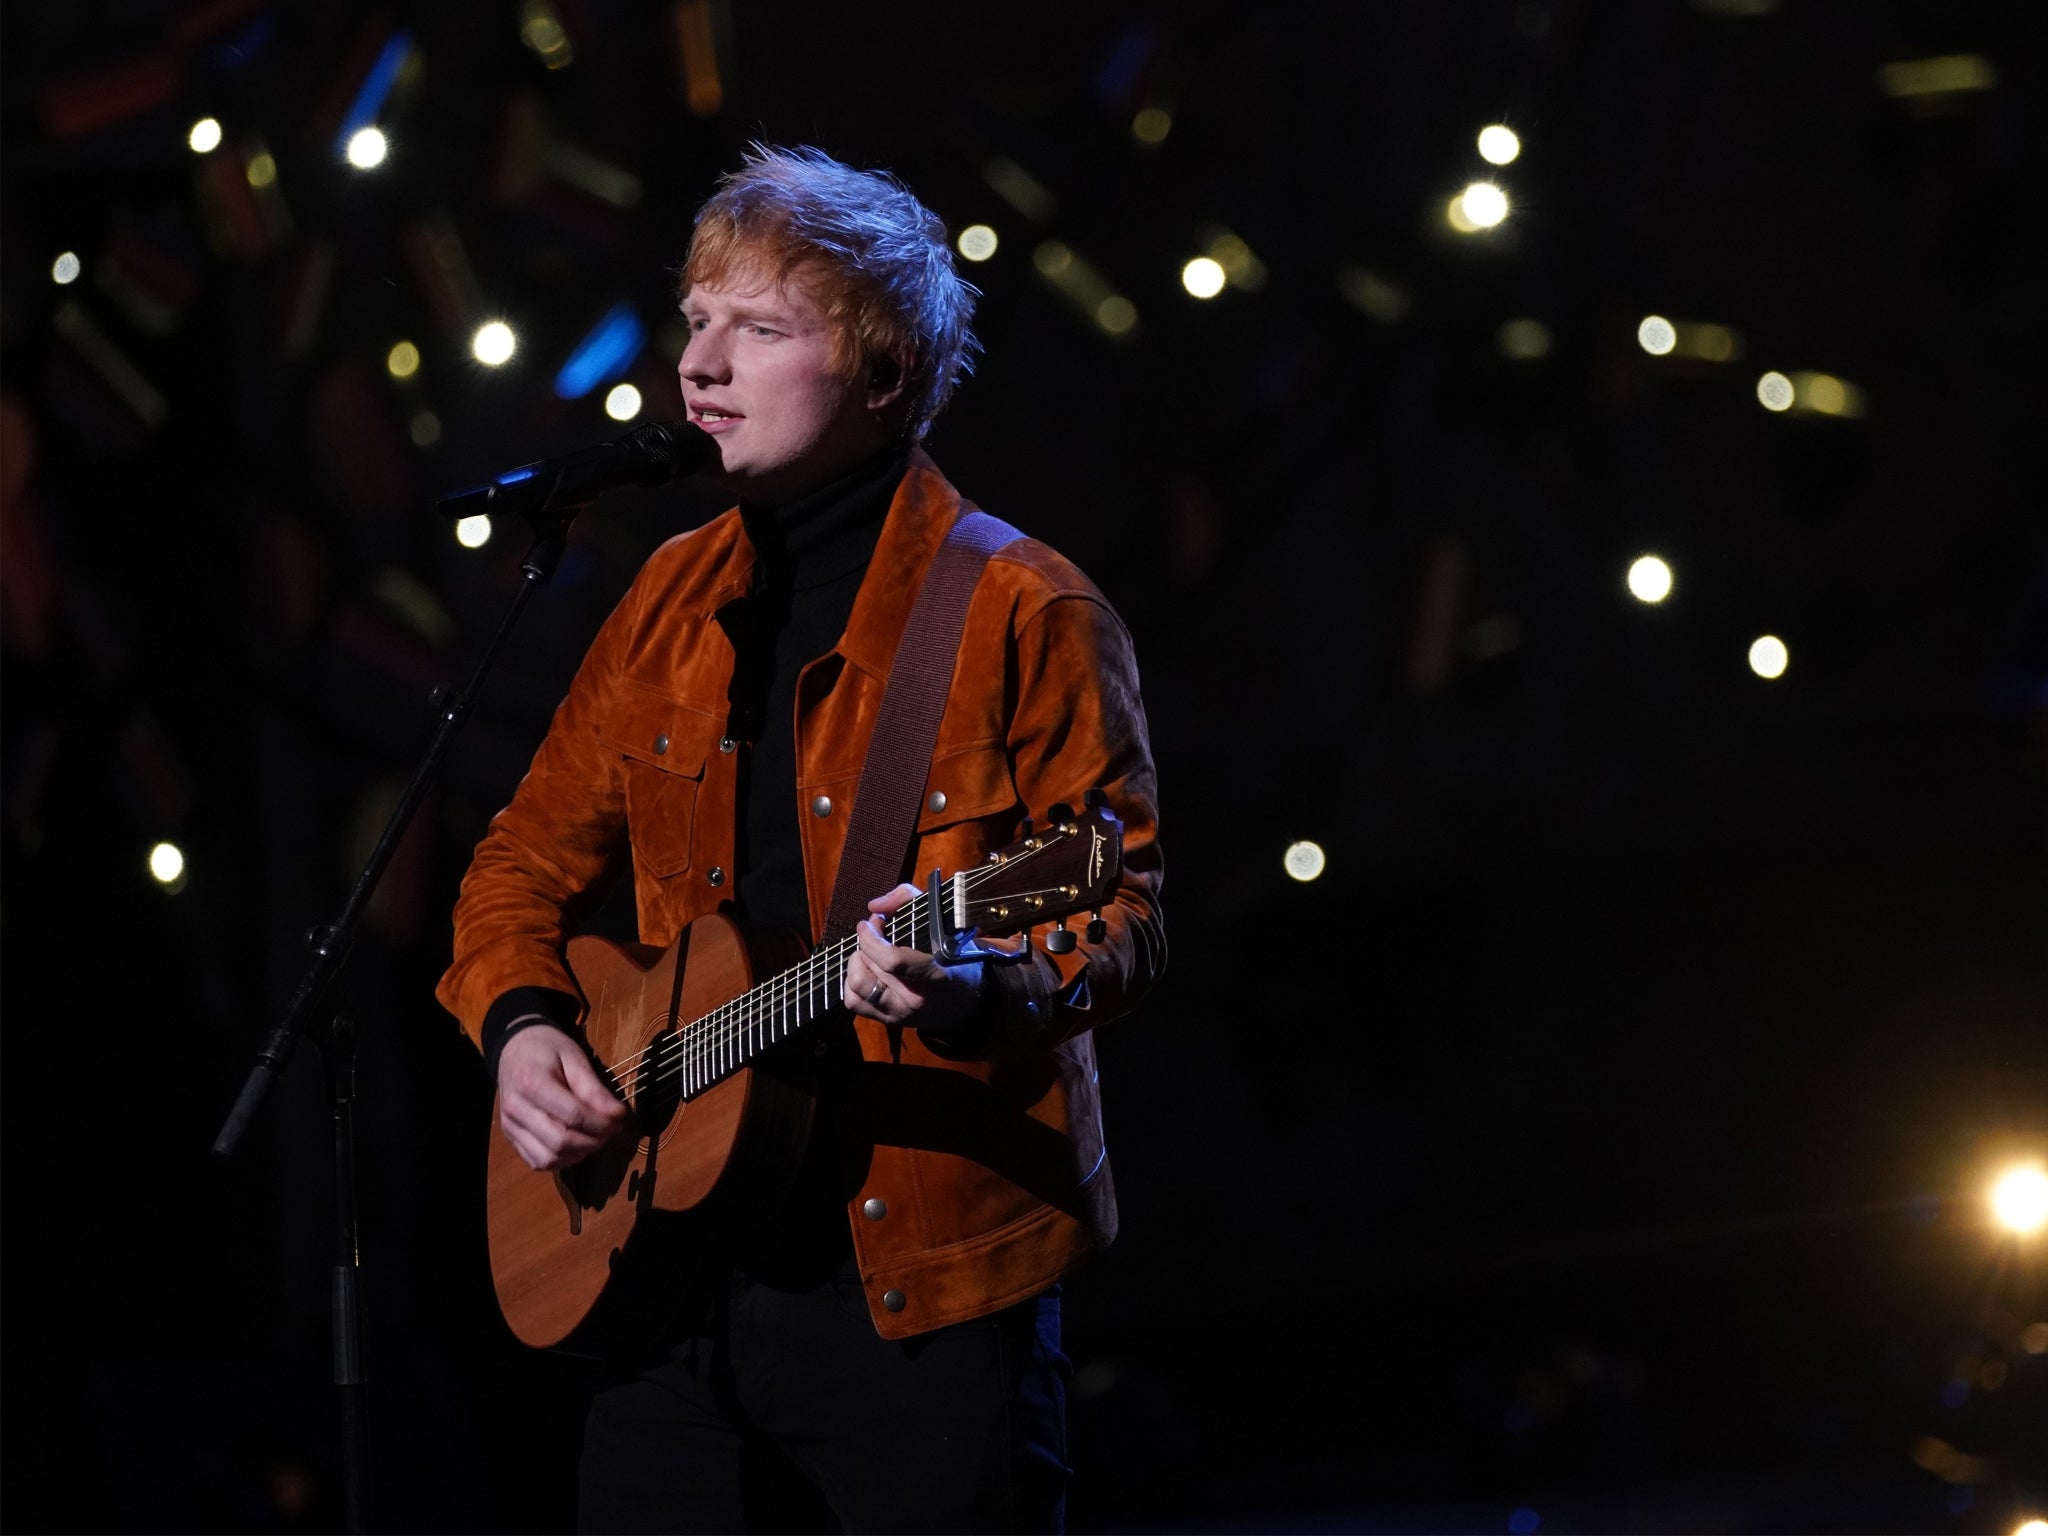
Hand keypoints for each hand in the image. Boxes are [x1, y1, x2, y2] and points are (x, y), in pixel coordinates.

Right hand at [495, 1025, 630, 1170]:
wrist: (515, 1048)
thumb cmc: (548, 1049)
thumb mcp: (574, 1058)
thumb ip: (593, 1088)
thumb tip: (617, 1114)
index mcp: (532, 1083)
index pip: (572, 1115)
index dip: (601, 1122)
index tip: (621, 1118)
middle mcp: (516, 1109)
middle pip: (560, 1141)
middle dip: (593, 1141)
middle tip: (612, 1130)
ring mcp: (510, 1127)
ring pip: (548, 1158)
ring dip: (579, 1154)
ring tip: (596, 1137)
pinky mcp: (511, 1138)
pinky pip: (537, 1161)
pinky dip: (562, 1160)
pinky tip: (577, 1145)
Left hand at [843, 883, 983, 1032]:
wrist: (968, 1000)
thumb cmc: (957, 957)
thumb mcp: (943, 920)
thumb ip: (908, 900)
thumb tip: (874, 907)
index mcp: (933, 975)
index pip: (892, 961)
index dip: (871, 939)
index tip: (869, 923)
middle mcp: (913, 999)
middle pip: (868, 970)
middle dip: (865, 945)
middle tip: (875, 932)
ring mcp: (899, 1014)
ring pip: (855, 988)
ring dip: (857, 965)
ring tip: (869, 954)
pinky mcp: (888, 1021)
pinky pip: (854, 1003)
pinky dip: (852, 984)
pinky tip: (868, 971)